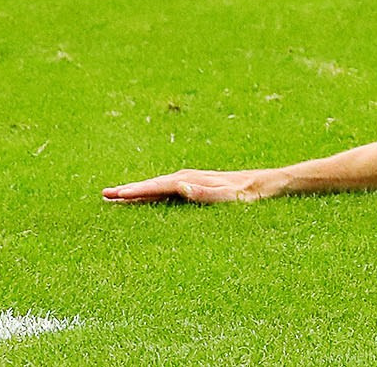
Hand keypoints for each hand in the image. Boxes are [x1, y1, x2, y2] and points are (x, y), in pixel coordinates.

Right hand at [103, 167, 282, 204]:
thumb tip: (180, 186)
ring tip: (118, 196)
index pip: (159, 186)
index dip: (136, 192)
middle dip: (130, 190)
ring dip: (140, 190)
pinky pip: (170, 188)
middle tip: (104, 195)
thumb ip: (208, 194)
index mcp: (196, 181)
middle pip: (155, 184)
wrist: (272, 184)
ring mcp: (196, 180)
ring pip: (160, 184)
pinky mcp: (200, 185)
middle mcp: (193, 178)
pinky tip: (148, 196)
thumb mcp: (234, 198)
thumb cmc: (254, 195)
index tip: (114, 196)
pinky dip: (154, 191)